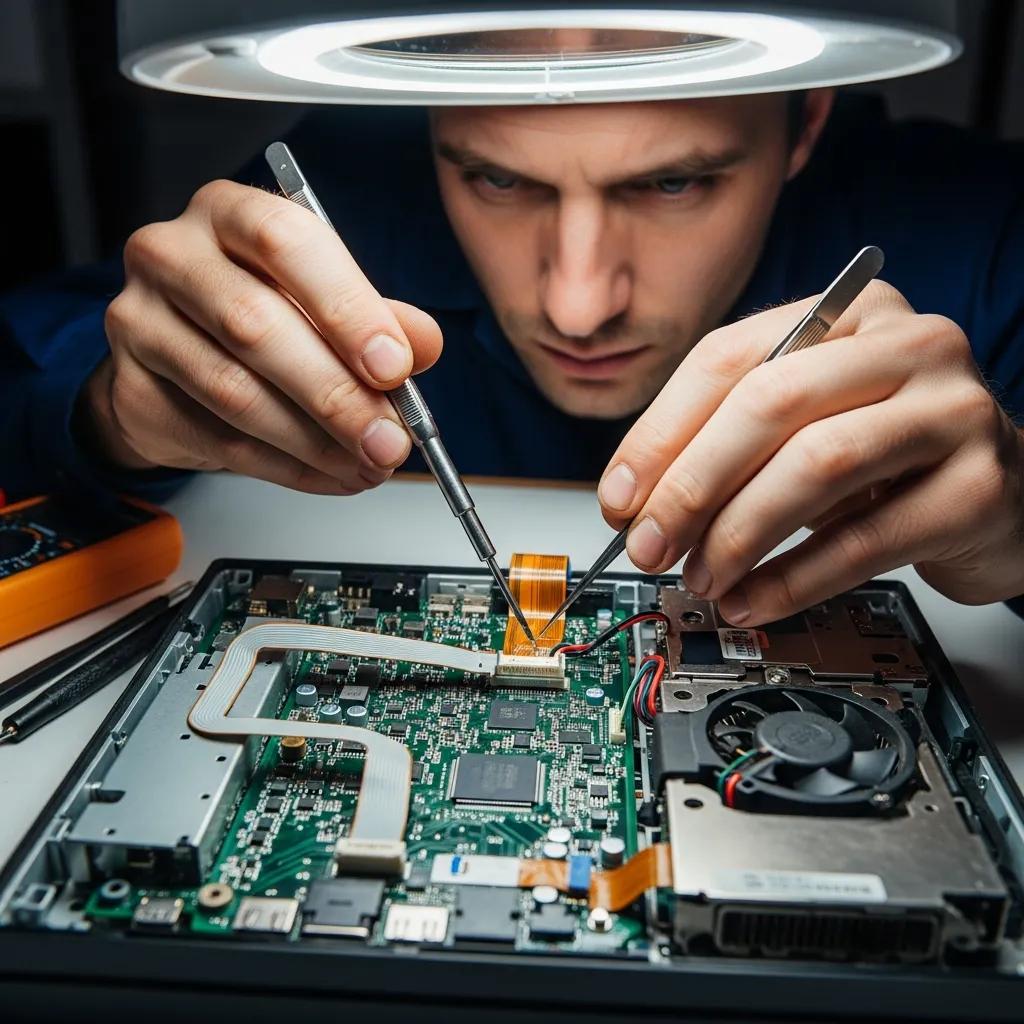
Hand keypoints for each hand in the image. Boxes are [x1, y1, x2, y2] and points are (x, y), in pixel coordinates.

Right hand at [81, 180, 441, 493]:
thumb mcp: (324, 300)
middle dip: (336, 393)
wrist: (173, 360)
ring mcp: (140, 322)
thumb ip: (377, 317)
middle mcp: (171, 256)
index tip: (395, 367)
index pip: (285, 243)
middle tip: (389, 438)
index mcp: (228, 214)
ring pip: (235, 392)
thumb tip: (424, 345)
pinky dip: (289, 467)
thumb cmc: (259, 311)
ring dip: (315, 441)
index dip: (345, 308)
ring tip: (370, 465)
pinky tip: (333, 476)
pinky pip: (219, 441)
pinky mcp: (132, 390)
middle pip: (255, 326)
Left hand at [598, 281, 1023, 624]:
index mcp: (845, 315)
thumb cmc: (888, 458)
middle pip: (768, 404)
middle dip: (690, 485)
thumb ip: (728, 443)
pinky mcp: (978, 487)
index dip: (659, 434)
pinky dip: (793, 579)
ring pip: (816, 465)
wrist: (1007, 493)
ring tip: (701, 577)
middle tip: (649, 545)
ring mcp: (951, 410)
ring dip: (737, 534)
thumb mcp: (806, 426)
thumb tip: (636, 499)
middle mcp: (906, 344)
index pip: (726, 360)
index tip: (618, 496)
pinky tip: (753, 600)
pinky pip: (864, 539)